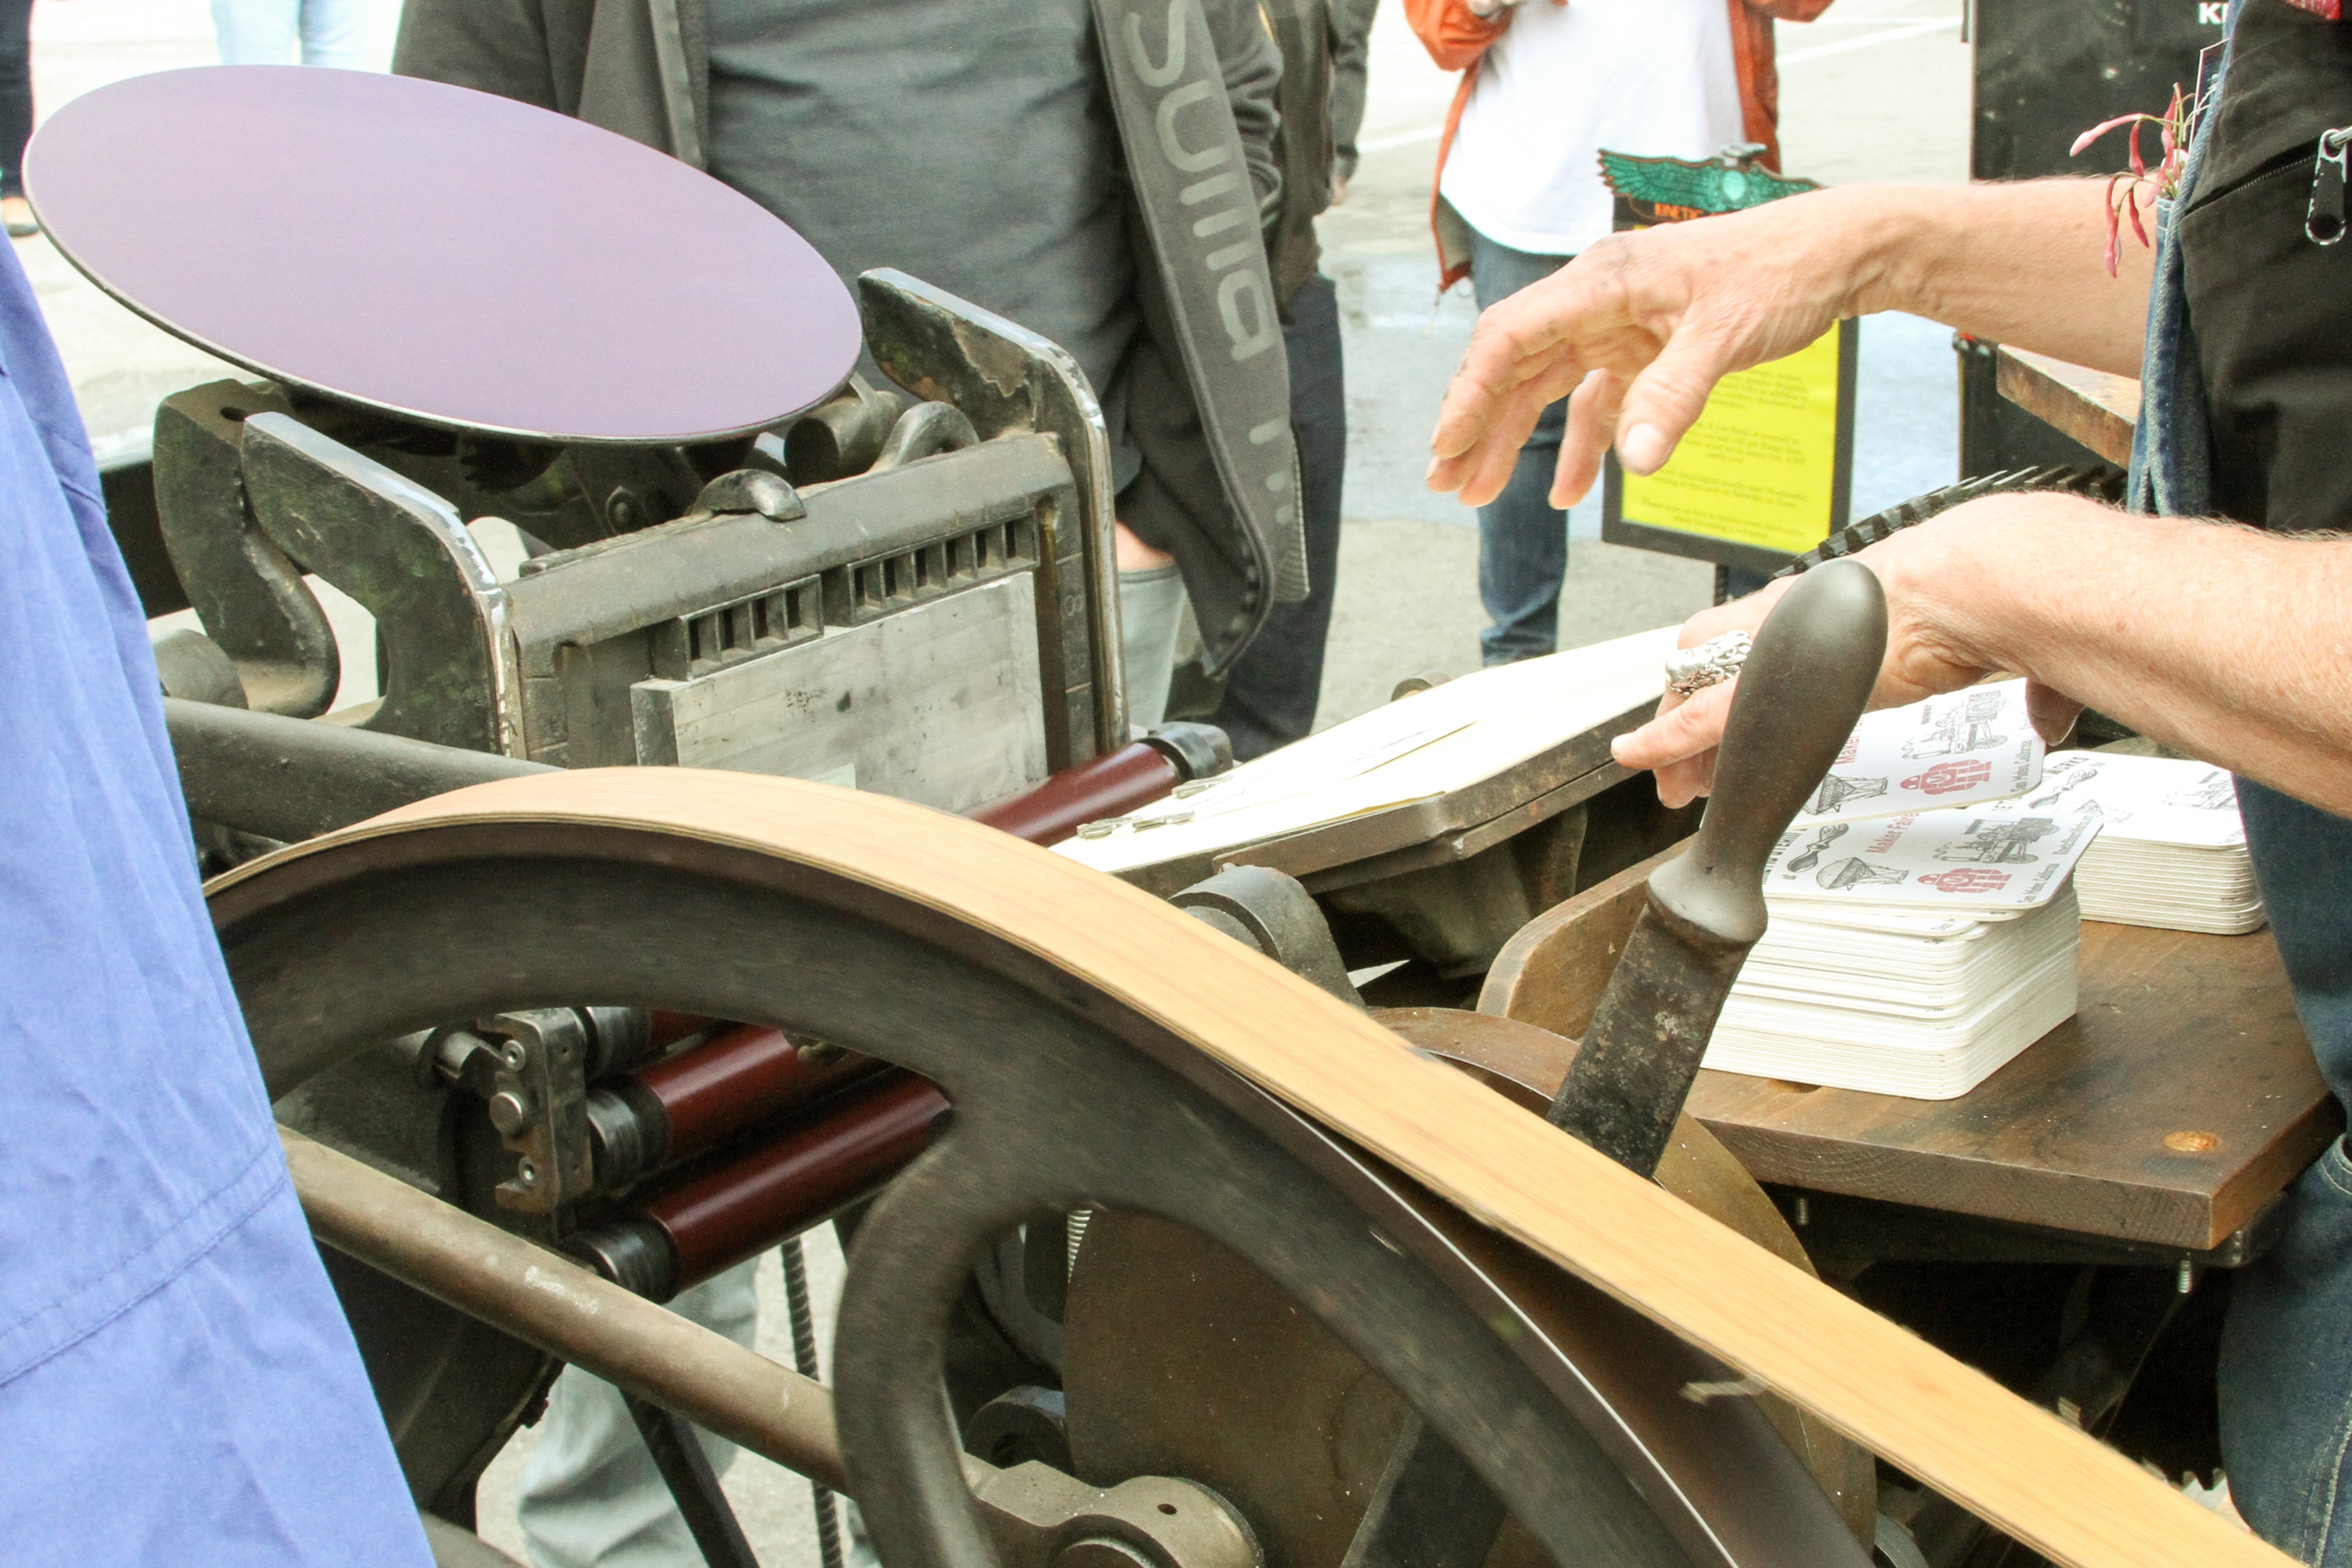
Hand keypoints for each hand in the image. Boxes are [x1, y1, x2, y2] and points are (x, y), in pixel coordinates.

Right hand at [1426, 187, 1884, 509]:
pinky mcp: (1644, 349)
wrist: (1833, 253)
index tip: (1448, 445)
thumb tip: (1636, 459)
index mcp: (1603, 281)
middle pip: (1514, 366)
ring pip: (1545, 387)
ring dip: (1511, 439)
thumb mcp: (1725, 335)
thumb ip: (1674, 397)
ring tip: (1480, 492)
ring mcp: (1618, 325)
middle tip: (1446, 482)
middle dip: (1476, 426)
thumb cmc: (1781, 270)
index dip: (1470, 394)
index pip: (1511, 338)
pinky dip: (1581, 446)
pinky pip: (1594, 401)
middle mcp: (1598, 300)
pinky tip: (1568, 491)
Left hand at [1610, 497, 2087, 806]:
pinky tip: (1639, 758)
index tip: (1731, 728)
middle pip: (1709, 663)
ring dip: (1674, 737)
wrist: (1979, 580)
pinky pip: (1701, 715)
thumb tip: (2054, 719)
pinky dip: (1666, 739)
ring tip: (1665, 781)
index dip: (1735, 688)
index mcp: (1837, 606)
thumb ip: (2027, 689)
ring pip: (1695, 689)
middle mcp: (1793, 618)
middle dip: (1686, 713)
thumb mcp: (1999, 648)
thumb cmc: (1993, 595)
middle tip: (1678, 763)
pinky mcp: (1771, 679)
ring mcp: (1774, 646)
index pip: (1762, 647)